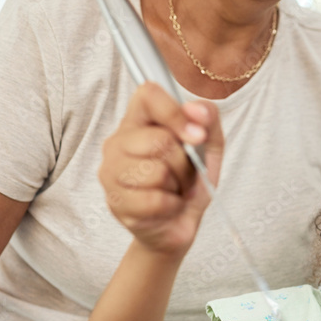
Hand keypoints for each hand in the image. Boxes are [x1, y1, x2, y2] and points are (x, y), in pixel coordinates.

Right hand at [99, 83, 222, 254]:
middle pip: (160, 140)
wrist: (180, 225)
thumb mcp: (209, 148)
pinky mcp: (115, 201)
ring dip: (177, 187)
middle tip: (183, 175)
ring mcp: (111, 171)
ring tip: (173, 190)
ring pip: (156, 171)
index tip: (196, 136)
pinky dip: (171, 206)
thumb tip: (195, 110)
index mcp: (138, 120)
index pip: (147, 95)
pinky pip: (154, 200)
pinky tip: (165, 207)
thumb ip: (208, 120)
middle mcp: (117, 141)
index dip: (175, 113)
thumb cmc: (189, 182)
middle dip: (184, 164)